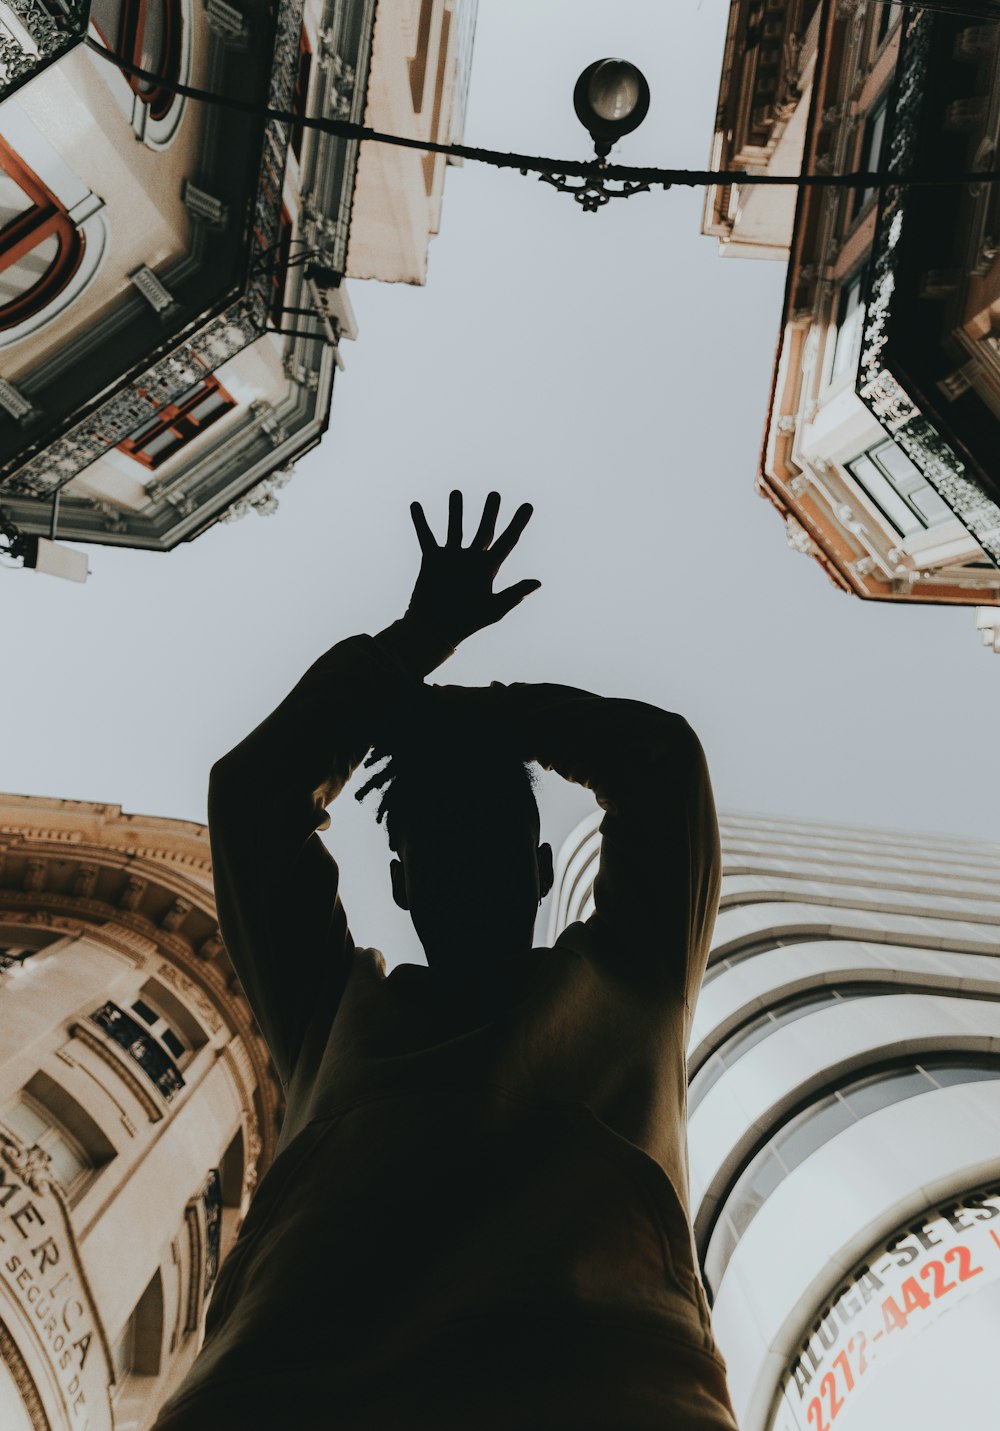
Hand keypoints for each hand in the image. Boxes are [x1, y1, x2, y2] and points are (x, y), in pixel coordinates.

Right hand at [406, 491, 540, 645]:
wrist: (436, 629)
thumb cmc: (466, 622)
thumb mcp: (493, 609)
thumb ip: (514, 594)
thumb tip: (538, 582)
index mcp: (489, 568)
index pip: (508, 540)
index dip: (519, 523)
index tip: (528, 505)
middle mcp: (471, 559)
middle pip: (484, 529)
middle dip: (490, 512)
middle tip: (495, 494)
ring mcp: (451, 558)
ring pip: (455, 527)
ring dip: (455, 511)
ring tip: (456, 493)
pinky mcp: (431, 559)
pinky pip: (426, 536)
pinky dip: (421, 521)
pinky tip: (416, 504)